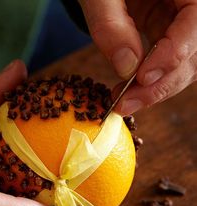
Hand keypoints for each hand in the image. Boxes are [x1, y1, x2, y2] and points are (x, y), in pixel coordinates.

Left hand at [79, 0, 196, 113]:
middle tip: (127, 103)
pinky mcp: (169, 31)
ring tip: (124, 102)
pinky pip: (168, 63)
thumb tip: (126, 68)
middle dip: (161, 84)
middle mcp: (192, 5)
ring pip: (184, 65)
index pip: (196, 23)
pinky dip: (150, 82)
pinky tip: (129, 92)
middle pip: (193, 53)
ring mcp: (182, 20)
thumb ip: (110, 24)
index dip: (173, 54)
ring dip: (156, 89)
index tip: (142, 78)